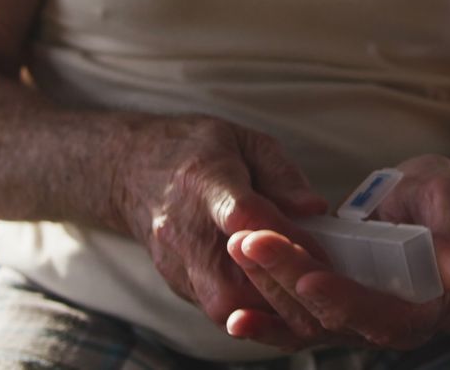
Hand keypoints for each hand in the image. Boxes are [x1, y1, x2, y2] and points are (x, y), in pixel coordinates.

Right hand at [113, 115, 328, 327]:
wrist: (131, 168)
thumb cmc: (196, 149)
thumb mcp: (244, 141)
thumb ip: (281, 174)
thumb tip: (314, 208)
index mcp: (204, 181)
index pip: (241, 215)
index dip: (281, 236)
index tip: (317, 245)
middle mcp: (183, 228)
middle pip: (231, 279)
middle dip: (279, 284)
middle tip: (319, 276)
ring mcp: (175, 261)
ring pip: (225, 305)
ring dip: (269, 302)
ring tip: (300, 286)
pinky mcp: (176, 282)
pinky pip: (218, 308)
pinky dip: (252, 306)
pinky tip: (275, 291)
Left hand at [226, 154, 449, 350]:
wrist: (425, 204)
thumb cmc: (442, 198)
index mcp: (430, 308)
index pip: (383, 316)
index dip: (346, 299)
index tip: (309, 276)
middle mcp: (391, 327)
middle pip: (334, 319)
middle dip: (289, 281)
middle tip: (252, 241)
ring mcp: (358, 323)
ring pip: (307, 322)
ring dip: (269, 290)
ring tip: (237, 247)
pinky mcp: (331, 312)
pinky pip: (296, 324)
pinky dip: (266, 323)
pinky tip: (235, 317)